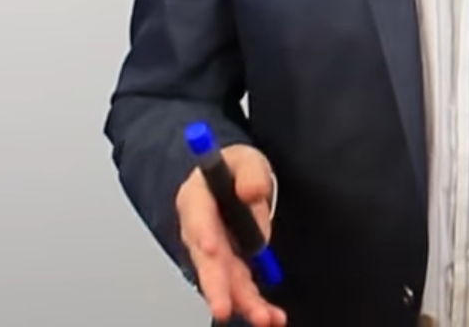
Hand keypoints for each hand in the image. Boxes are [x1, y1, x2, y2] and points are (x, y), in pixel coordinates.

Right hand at [176, 144, 284, 325]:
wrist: (231, 182)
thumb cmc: (233, 170)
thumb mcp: (245, 158)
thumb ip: (250, 173)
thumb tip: (252, 193)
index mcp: (196, 199)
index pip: (197, 216)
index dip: (203, 233)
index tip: (210, 248)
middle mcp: (200, 232)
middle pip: (207, 261)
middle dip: (216, 286)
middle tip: (222, 308)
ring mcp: (215, 253)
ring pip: (226, 281)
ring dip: (243, 303)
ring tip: (263, 318)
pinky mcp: (231, 267)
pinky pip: (242, 288)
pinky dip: (256, 304)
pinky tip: (271, 318)